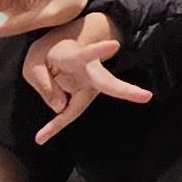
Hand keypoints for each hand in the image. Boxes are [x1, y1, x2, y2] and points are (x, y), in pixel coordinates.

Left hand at [23, 12, 150, 142]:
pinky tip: (41, 137)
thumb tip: (60, 108)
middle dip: (125, 90)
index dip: (99, 50)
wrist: (58, 50)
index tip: (114, 45)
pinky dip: (53, 124)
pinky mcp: (83, 97)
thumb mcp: (34, 63)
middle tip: (146, 96)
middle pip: (108, 83)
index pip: (88, 54)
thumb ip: (44, 83)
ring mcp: (89, 87)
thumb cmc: (47, 54)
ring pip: (74, 107)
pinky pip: (67, 114)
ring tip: (41, 135)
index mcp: (76, 56)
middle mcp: (90, 73)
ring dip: (57, 119)